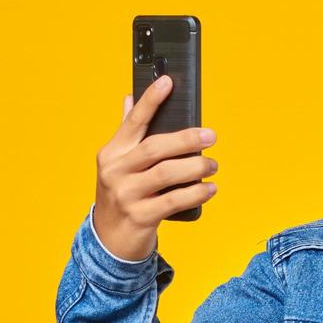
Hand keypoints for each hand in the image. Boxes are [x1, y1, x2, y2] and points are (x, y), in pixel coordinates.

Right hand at [91, 73, 219, 260]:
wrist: (109, 240)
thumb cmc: (122, 195)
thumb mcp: (118, 164)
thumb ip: (127, 133)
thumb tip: (129, 98)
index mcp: (111, 153)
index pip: (133, 121)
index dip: (150, 100)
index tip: (168, 82)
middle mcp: (115, 171)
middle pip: (155, 148)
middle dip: (186, 139)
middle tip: (211, 136)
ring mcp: (126, 195)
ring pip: (167, 174)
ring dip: (196, 167)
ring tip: (213, 166)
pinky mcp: (140, 216)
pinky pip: (173, 201)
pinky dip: (195, 193)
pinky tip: (210, 189)